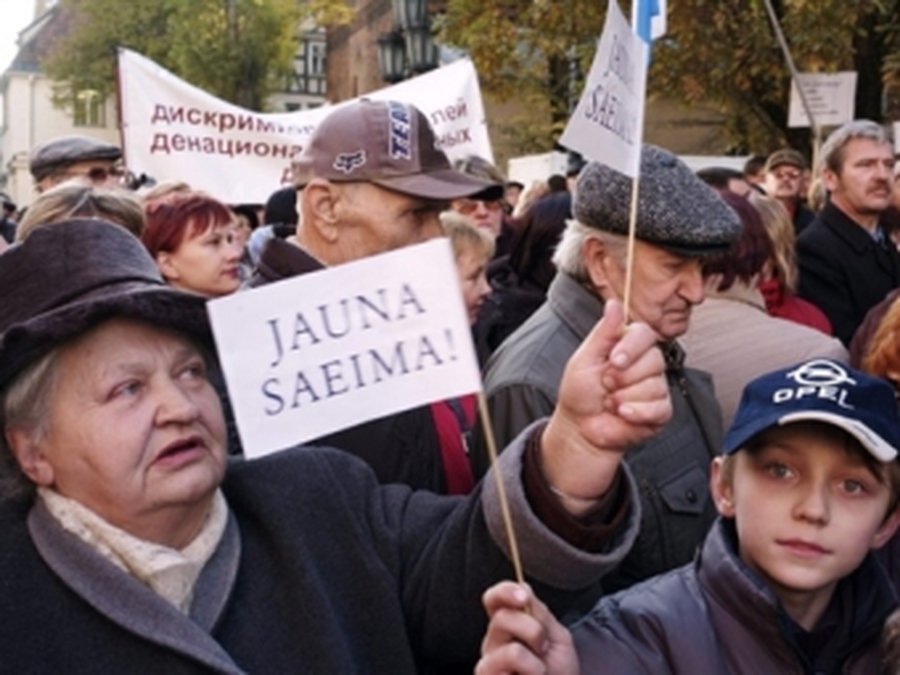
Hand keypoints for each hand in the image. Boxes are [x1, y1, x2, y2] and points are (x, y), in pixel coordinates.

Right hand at [476, 582, 578, 674]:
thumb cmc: (559, 674)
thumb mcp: (557, 637)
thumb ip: (539, 613)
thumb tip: (522, 586)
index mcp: (509, 627)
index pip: (494, 600)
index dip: (504, 591)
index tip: (524, 597)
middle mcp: (493, 643)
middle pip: (502, 617)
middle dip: (533, 629)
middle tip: (543, 648)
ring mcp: (488, 664)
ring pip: (508, 645)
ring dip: (535, 656)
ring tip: (540, 671)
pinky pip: (512, 659)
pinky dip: (533, 670)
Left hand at [541, 299, 670, 501]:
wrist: (580, 428)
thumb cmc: (580, 393)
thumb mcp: (585, 358)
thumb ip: (603, 332)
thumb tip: (614, 304)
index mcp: (628, 347)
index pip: (646, 334)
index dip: (632, 347)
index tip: (614, 360)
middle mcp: (646, 364)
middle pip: (653, 360)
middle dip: (623, 377)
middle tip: (606, 385)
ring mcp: (655, 388)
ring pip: (654, 386)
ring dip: (624, 398)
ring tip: (610, 402)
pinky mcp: (660, 411)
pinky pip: (659, 408)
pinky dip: (635, 413)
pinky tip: (622, 414)